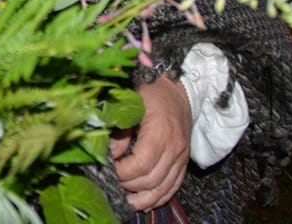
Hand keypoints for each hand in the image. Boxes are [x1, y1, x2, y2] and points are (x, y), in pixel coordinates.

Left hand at [109, 74, 191, 211]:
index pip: (140, 164)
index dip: (122, 172)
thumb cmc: (151, 92)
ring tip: (124, 198)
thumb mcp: (131, 103)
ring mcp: (181, 157)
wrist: (177, 90)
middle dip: (128, 185)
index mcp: (160, 132)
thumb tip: (109, 154)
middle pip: (150, 180)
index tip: (108, 168)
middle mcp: (174, 148)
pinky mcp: (183, 162)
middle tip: (111, 180)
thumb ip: (120, 129)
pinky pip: (173, 187)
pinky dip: (158, 197)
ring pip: (163, 189)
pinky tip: (143, 200)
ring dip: (142, 197)